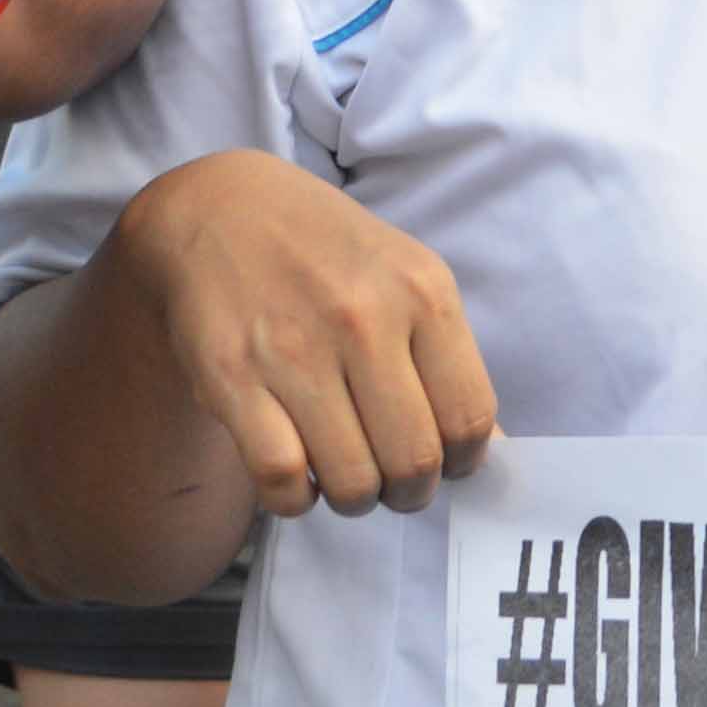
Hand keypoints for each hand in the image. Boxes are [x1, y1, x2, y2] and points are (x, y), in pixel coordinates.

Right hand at [120, 147, 499, 516]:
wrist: (220, 207)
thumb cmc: (326, 252)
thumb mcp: (406, 276)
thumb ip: (447, 357)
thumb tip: (486, 447)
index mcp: (422, 292)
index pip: (469, 417)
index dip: (462, 463)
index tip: (444, 466)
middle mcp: (364, 319)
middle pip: (414, 461)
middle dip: (410, 493)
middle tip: (394, 484)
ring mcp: (294, 350)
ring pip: (352, 481)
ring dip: (355, 499)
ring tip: (346, 478)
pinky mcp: (232, 377)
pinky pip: (281, 478)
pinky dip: (295, 499)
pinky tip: (297, 476)